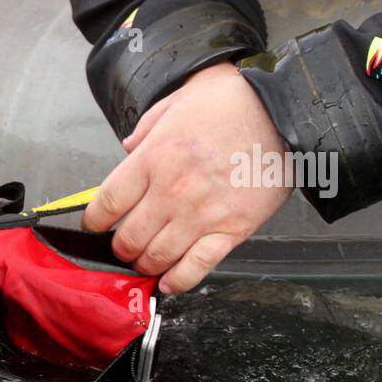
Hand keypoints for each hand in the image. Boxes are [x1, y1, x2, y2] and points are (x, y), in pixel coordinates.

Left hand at [82, 62, 294, 293]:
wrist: (287, 112)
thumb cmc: (235, 101)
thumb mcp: (179, 99)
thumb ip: (146, 127)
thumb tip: (128, 147)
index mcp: (153, 158)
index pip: (106, 205)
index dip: (94, 222)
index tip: (95, 226)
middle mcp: (172, 191)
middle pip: (128, 239)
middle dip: (121, 248)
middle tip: (125, 246)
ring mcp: (201, 214)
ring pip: (157, 258)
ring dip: (146, 265)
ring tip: (146, 261)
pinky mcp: (231, 230)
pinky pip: (196, 267)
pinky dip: (178, 281)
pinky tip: (169, 282)